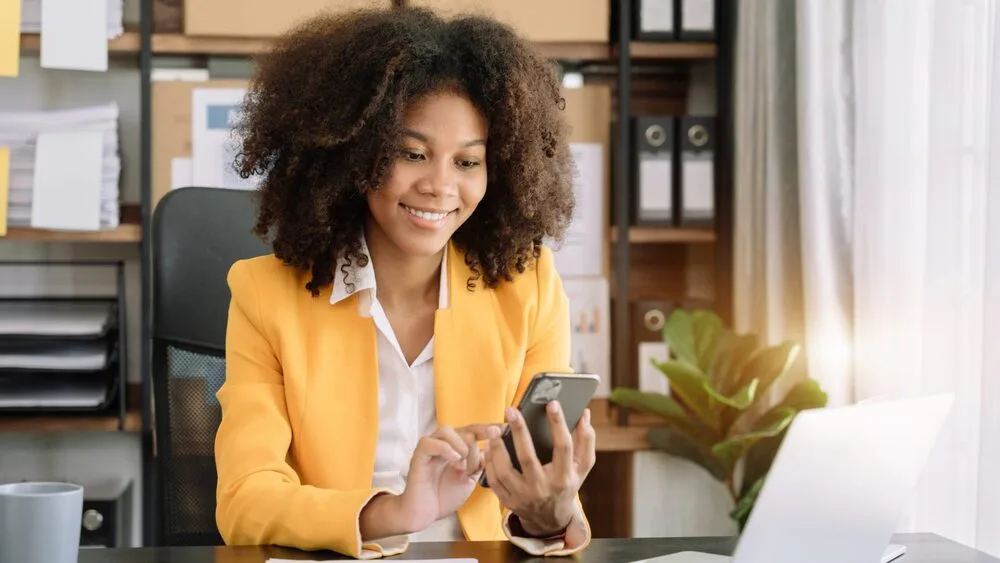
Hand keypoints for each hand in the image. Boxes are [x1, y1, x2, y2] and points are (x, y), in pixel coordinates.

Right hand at [396, 424, 497, 532]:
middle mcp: (443, 444)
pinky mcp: (418, 456)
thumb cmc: (444, 496)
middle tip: (476, 464)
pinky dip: (446, 449)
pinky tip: (455, 461)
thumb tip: (493, 449)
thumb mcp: (469, 479)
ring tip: (463, 463)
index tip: (504, 428)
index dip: (488, 428)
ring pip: (447, 430)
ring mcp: (430, 448)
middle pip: (465, 429)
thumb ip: (480, 464)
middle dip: (476, 445)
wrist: (424, 514)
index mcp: (456, 448)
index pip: (474, 430)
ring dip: (460, 445)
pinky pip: (430, 442)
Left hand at [484, 401, 595, 538]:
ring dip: (497, 448)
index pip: (563, 447)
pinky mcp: (509, 501)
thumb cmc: (567, 484)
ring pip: (506, 471)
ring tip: (494, 428)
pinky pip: (495, 481)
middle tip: (511, 410)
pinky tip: (489, 446)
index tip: (552, 403)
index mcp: (564, 477)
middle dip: (519, 431)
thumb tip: (584, 414)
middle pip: (528, 458)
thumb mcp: (581, 466)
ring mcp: (524, 496)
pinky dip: (490, 463)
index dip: (558, 424)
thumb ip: (586, 440)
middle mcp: (543, 488)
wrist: (551, 518)